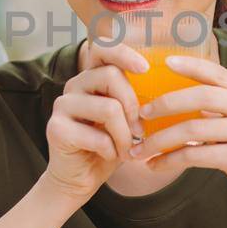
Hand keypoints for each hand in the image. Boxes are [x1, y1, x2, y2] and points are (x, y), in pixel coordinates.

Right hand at [43, 38, 148, 205]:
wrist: (79, 179)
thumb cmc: (108, 147)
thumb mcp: (128, 121)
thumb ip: (139, 101)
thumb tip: (170, 89)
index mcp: (91, 78)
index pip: (102, 48)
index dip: (124, 52)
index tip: (145, 69)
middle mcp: (74, 85)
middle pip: (111, 75)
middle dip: (133, 106)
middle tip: (140, 131)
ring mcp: (62, 105)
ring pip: (108, 108)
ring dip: (125, 135)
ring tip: (127, 149)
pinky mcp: (56, 128)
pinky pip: (97, 135)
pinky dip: (111, 150)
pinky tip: (109, 156)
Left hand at [128, 54, 226, 219]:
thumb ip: (219, 112)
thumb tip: (176, 102)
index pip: (216, 73)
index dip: (191, 65)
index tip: (165, 62)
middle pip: (202, 96)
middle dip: (166, 103)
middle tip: (141, 114)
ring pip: (193, 129)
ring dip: (160, 139)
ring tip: (138, 149)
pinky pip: (196, 155)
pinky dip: (170, 160)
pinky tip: (155, 166)